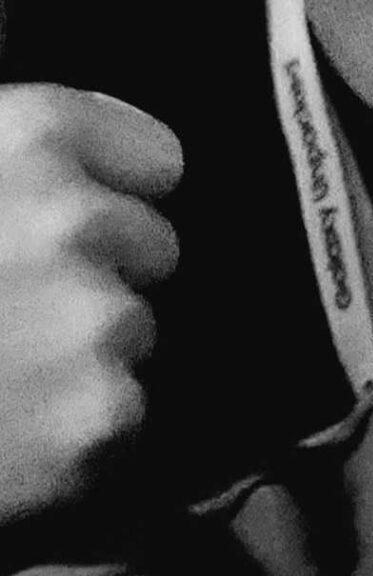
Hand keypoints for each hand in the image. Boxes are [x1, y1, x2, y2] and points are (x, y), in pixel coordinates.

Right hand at [0, 85, 181, 522]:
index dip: (111, 198)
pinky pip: (117, 415)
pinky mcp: (100, 415)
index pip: (156, 160)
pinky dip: (66, 437)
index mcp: (29, 138)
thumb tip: (68, 171)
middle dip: (90, 282)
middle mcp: (73, 219)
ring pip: (129, 333)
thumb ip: (11, 170)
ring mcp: (93, 318)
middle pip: (151, 249)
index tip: (58, 230)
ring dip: (74, 360)